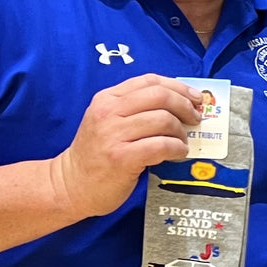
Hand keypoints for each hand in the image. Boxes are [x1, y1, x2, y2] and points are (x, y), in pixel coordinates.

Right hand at [53, 75, 202, 217]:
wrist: (72, 185)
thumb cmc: (97, 154)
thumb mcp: (108, 121)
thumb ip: (135, 109)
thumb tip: (179, 104)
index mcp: (107, 98)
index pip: (150, 81)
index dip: (178, 87)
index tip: (194, 98)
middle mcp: (108, 112)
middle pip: (160, 96)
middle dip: (185, 106)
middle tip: (194, 119)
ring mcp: (113, 134)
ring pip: (163, 120)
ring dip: (181, 132)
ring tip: (181, 142)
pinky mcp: (122, 158)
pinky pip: (161, 146)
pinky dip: (176, 148)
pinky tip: (177, 154)